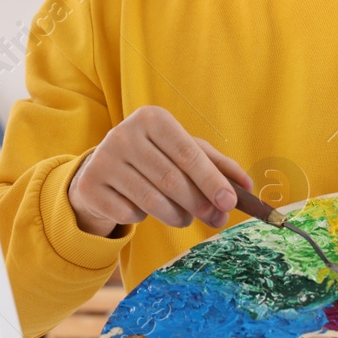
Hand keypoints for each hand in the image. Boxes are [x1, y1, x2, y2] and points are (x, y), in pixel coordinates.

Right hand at [68, 105, 252, 236]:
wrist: (102, 169)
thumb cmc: (153, 157)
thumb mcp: (183, 152)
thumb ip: (217, 165)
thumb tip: (247, 186)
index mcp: (151, 118)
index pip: (187, 153)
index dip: (211, 180)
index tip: (230, 202)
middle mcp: (124, 134)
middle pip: (171, 180)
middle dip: (199, 204)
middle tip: (216, 218)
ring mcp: (103, 159)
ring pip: (152, 201)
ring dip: (176, 216)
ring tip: (185, 218)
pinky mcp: (91, 185)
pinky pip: (129, 213)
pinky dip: (143, 217)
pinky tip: (143, 208)